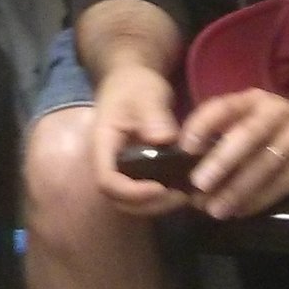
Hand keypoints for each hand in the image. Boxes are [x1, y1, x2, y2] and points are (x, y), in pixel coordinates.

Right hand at [89, 62, 190, 216]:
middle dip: (149, 205)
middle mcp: (108, 163)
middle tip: (180, 197)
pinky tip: (185, 190)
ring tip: (185, 196)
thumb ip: (153, 114)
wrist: (132, 82)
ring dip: (157, 206)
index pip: (107, 180)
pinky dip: (162, 199)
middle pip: (119, 199)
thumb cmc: (135, 85)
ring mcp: (121, 169)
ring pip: (131, 202)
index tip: (160, 188)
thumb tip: (163, 139)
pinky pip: (143, 194)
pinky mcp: (135, 172)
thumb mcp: (146, 93)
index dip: (131, 192)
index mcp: (103, 145)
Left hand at [181, 88, 288, 220]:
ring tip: (214, 208)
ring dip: (238, 189)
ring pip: (265, 164)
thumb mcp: (250, 115)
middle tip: (198, 184)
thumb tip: (182, 158)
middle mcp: (276, 112)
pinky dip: (258, 200)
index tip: (184, 147)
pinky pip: (282, 183)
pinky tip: (239, 211)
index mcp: (253, 99)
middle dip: (222, 161)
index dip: (204, 124)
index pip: (225, 106)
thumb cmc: (275, 124)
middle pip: (248, 135)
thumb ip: (221, 130)